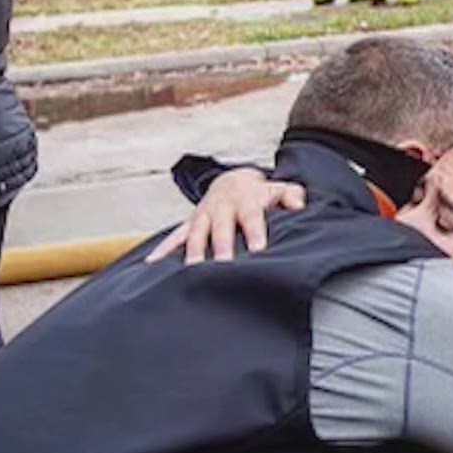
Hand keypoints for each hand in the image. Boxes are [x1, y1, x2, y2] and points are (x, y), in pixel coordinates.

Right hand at [145, 169, 306, 264]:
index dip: (255, 232)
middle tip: (223, 265)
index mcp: (247, 200)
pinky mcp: (190, 223)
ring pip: (196, 234)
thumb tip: (300, 206)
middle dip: (220, 246)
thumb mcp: (282, 189)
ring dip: (193, 252)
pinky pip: (174, 237)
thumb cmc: (262, 194)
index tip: (258, 250)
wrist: (234, 181)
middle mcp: (222, 208)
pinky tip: (152, 263)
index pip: (251, 216)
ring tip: (193, 271)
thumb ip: (293, 197)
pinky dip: (163, 249)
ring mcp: (203, 215)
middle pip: (221, 227)